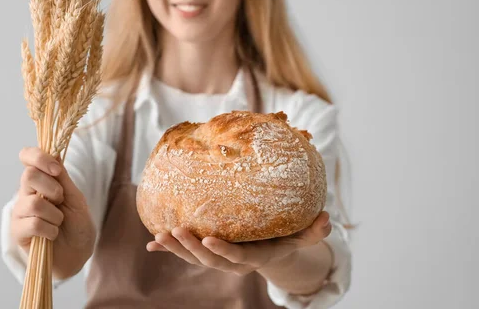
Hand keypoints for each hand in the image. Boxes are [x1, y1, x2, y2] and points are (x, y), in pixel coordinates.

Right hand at [11, 147, 95, 276]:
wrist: (78, 252)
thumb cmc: (77, 223)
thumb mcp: (75, 197)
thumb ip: (62, 178)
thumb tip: (54, 154)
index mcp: (40, 180)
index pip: (27, 156)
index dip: (38, 157)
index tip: (56, 170)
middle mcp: (26, 193)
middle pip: (29, 176)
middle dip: (52, 189)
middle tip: (61, 201)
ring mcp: (20, 212)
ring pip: (34, 203)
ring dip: (55, 215)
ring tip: (58, 222)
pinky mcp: (18, 232)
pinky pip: (33, 224)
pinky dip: (50, 230)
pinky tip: (52, 235)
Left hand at [146, 211, 331, 275]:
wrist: (266, 251)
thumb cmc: (282, 240)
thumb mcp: (299, 237)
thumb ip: (313, 231)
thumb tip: (328, 218)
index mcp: (252, 257)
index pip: (236, 257)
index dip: (222, 250)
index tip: (208, 239)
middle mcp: (231, 261)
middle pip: (209, 260)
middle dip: (191, 247)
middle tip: (176, 230)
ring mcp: (216, 258)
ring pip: (193, 257)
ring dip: (175, 248)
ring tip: (159, 236)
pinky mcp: (204, 252)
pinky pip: (185, 252)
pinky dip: (168, 248)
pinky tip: (151, 242)